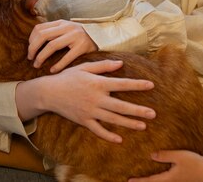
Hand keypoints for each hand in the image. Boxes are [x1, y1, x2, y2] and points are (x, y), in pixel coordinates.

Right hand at [17, 59, 155, 142]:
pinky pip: (98, 130)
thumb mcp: (85, 67)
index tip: (151, 85)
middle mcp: (96, 98)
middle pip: (121, 106)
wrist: (49, 92)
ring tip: (143, 125)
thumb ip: (104, 66)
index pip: (122, 84)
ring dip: (129, 123)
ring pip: (113, 119)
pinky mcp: (84, 120)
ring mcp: (90, 111)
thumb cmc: (68, 77)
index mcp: (98, 83)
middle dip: (138, 110)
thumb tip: (121, 63)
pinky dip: (108, 135)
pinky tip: (119, 139)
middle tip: (153, 113)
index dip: (137, 85)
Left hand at [28, 19, 96, 72]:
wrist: (103, 36)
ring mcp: (75, 36)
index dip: (31, 40)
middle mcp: (67, 27)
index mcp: (62, 22)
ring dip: (41, 57)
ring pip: (52, 45)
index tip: (30, 50)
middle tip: (30, 58)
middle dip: (33, 48)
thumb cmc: (81, 35)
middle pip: (43, 36)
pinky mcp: (82, 46)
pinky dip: (57, 65)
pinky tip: (52, 70)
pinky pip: (66, 57)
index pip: (40, 28)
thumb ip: (54, 31)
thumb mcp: (68, 28)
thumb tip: (34, 40)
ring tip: (37, 65)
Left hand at [128, 150, 202, 181]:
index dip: (139, 181)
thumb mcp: (179, 156)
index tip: (129, 181)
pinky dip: (160, 181)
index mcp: (169, 179)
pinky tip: (159, 178)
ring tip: (145, 180)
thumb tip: (151, 155)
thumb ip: (165, 155)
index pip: (150, 181)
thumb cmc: (195, 163)